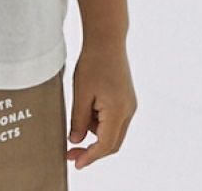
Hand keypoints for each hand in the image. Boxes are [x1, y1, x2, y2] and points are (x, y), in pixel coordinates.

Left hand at [66, 41, 136, 169]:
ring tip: (78, 112)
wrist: (107, 38)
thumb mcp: (81, 93)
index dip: (89, 157)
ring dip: (95, 132)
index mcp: (118, 111)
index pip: (105, 145)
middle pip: (112, 143)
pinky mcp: (126, 98)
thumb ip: (79, 120)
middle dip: (92, 150)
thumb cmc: (93, 62)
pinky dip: (100, 121)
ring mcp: (129, 104)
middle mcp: (128, 110)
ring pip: (113, 131)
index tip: (75, 162)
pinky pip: (114, 119)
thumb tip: (76, 141)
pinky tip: (87, 106)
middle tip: (72, 151)